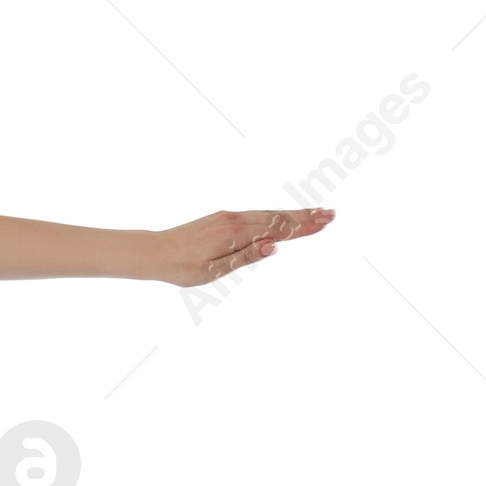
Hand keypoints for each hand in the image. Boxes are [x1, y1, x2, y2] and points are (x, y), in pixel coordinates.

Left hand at [151, 206, 333, 286]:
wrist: (153, 252)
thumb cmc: (181, 268)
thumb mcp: (213, 270)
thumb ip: (245, 256)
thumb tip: (274, 245)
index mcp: (234, 234)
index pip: (276, 229)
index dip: (302, 226)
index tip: (324, 222)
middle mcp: (234, 220)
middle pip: (276, 217)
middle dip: (305, 217)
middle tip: (331, 215)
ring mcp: (229, 217)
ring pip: (267, 214)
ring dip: (293, 214)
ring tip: (316, 214)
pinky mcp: (223, 218)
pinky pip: (255, 215)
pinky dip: (274, 215)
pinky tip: (284, 217)